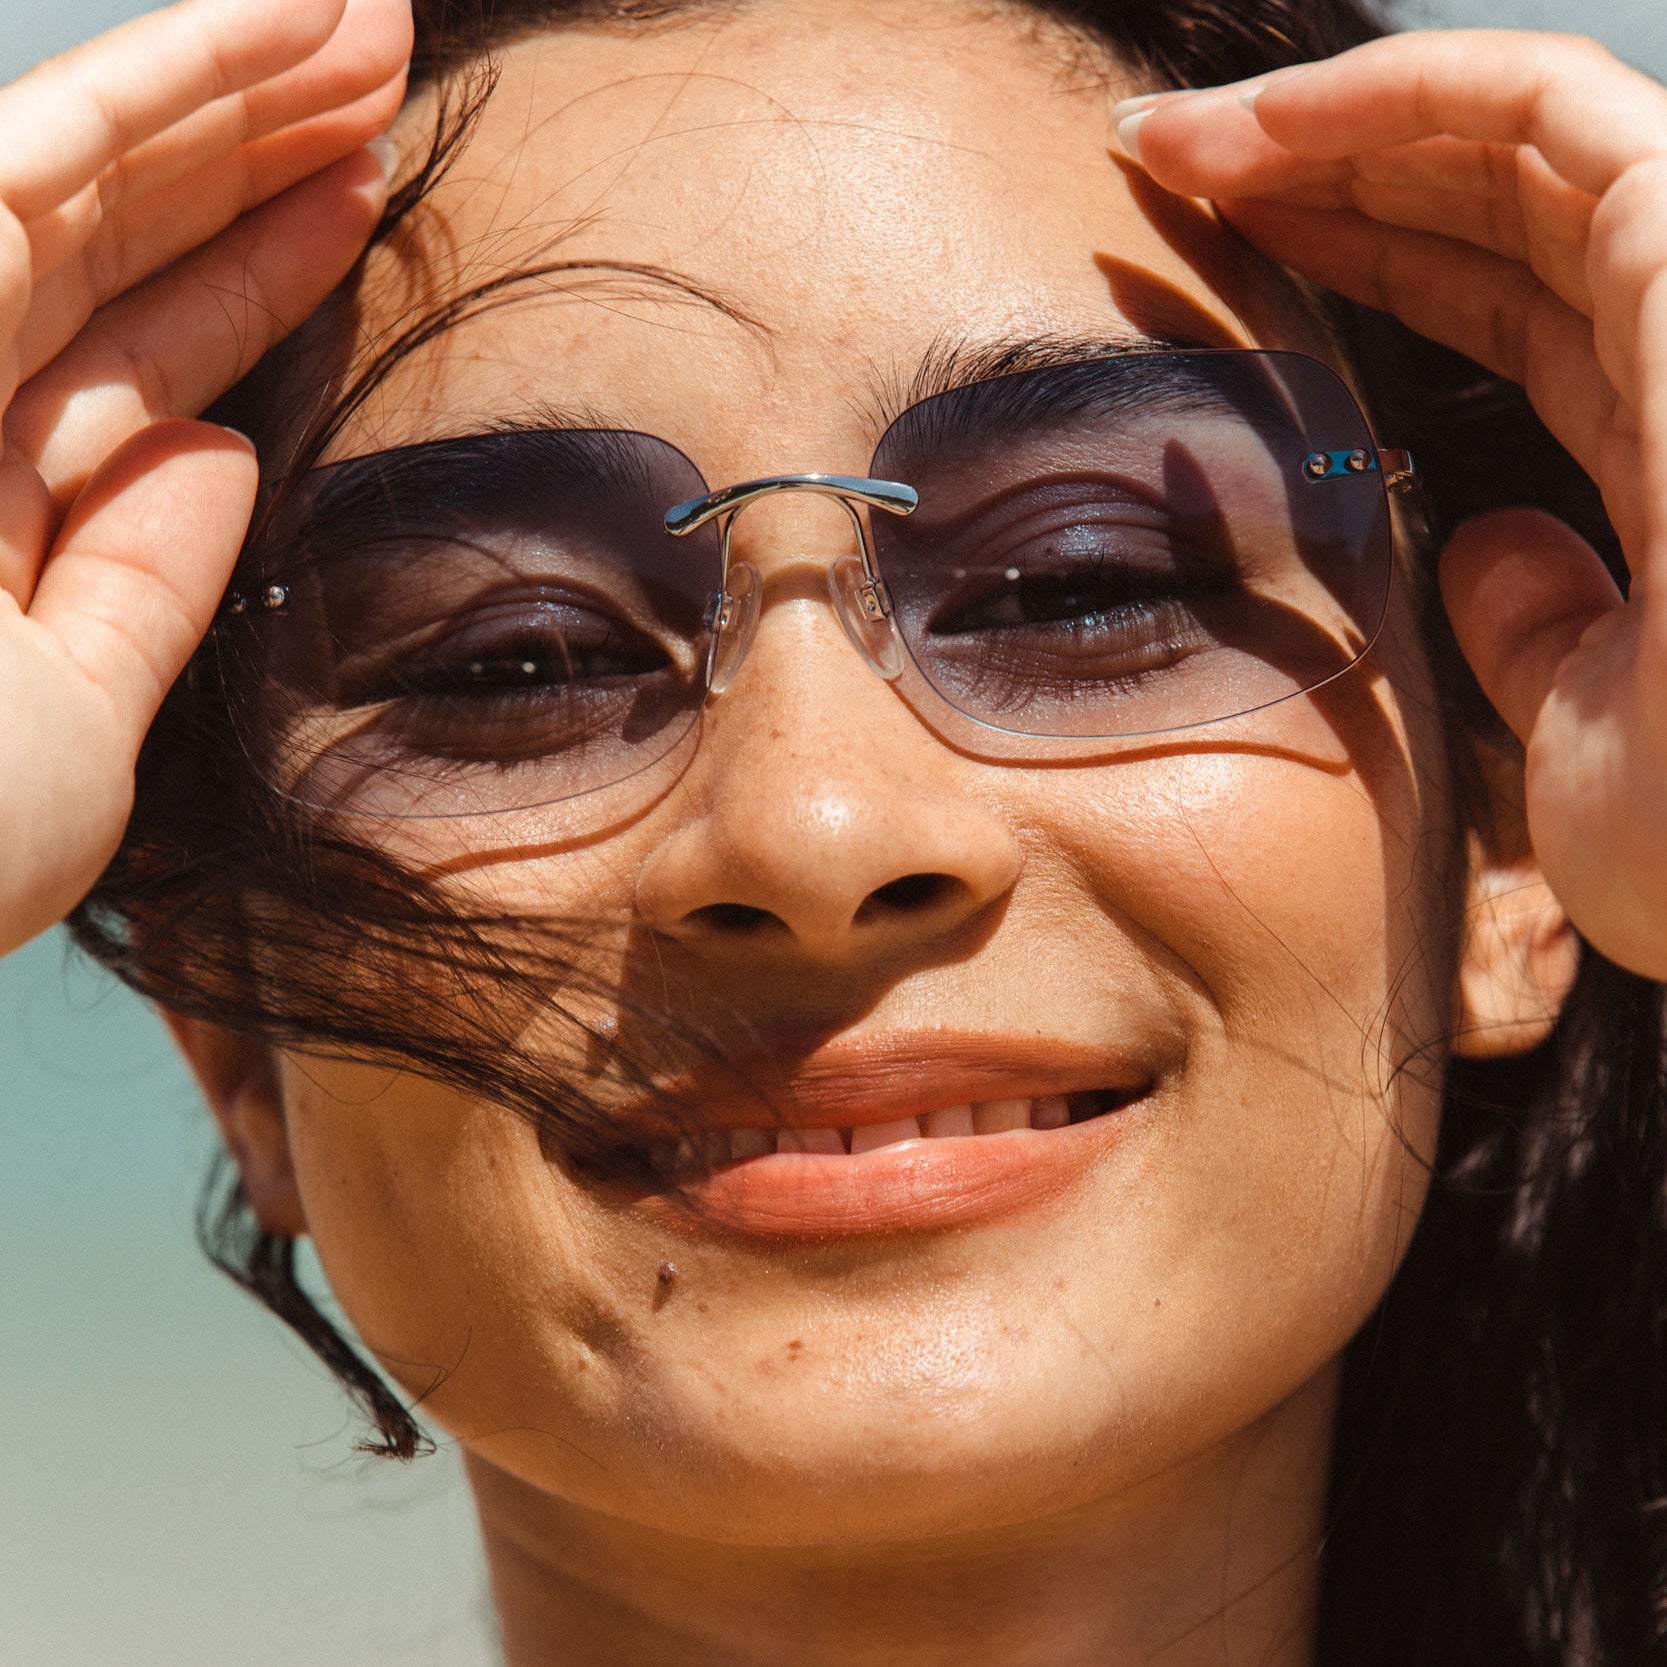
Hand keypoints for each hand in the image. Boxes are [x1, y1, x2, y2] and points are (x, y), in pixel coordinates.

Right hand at [0, 0, 410, 957]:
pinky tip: (277, 30)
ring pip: (78, 178)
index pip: (139, 358)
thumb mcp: (79, 737)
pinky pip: (21, 172)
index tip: (366, 202)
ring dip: (229, 89)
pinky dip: (150, 89)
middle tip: (390, 67)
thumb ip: (138, 594)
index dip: (253, 273)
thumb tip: (214, 448)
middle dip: (253, 151)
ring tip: (370, 25)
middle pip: (116, 246)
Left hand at [1116, 30, 1666, 978]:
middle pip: (1498, 215)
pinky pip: (1545, 110)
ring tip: (1170, 144)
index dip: (1374, 276)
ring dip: (1325, 126)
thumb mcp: (1582, 741)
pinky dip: (1395, 96)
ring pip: (1509, 140)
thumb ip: (1538, 634)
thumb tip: (1486, 545)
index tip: (1229, 275)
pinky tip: (1256, 128)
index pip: (1517, 317)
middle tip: (1164, 181)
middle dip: (1328, 182)